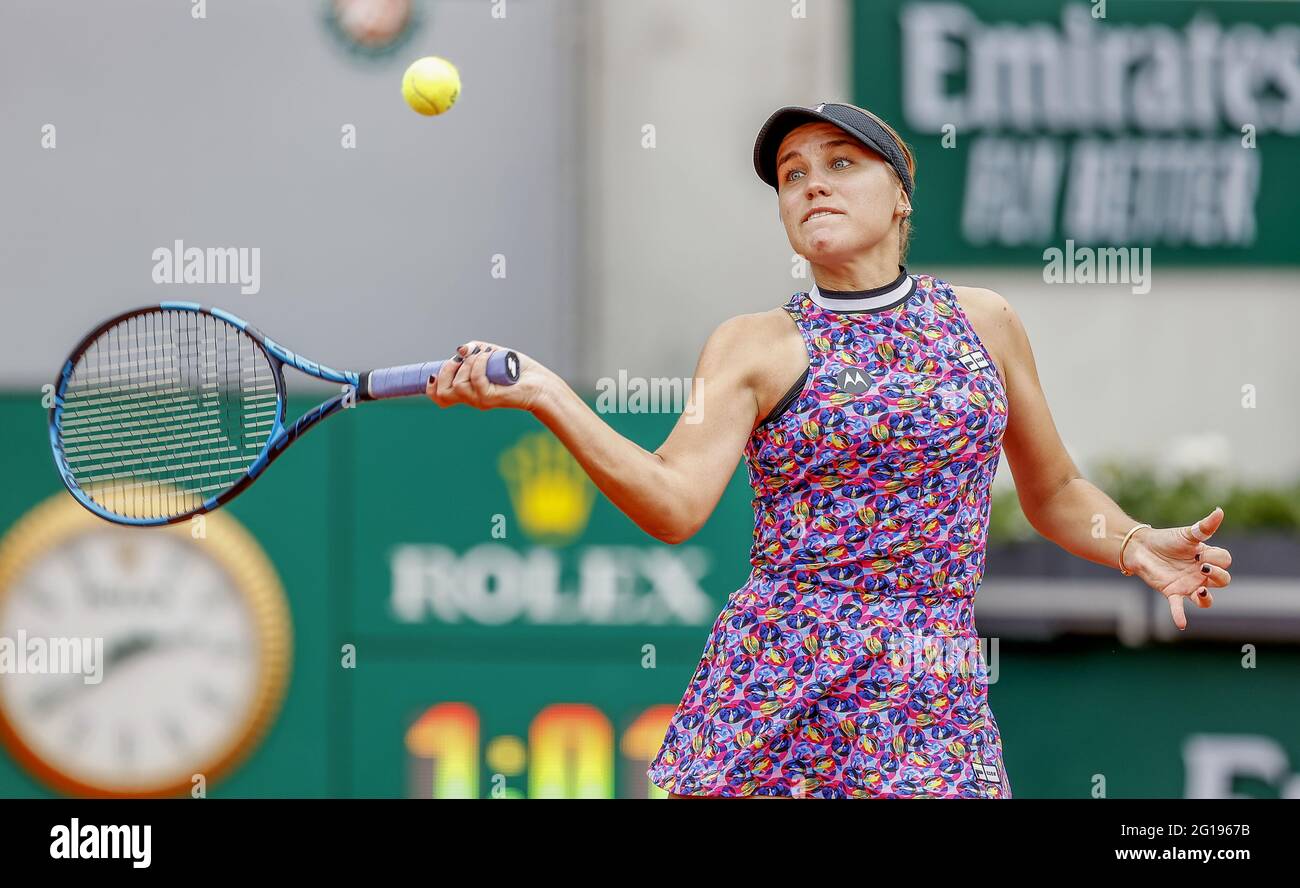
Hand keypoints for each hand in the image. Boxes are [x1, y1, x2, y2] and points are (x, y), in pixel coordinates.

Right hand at [425, 340, 550, 413]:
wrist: (540, 384)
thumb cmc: (518, 371)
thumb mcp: (492, 355)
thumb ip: (476, 350)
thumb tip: (460, 350)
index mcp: (468, 392)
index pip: (439, 397)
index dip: (430, 385)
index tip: (437, 370)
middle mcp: (472, 399)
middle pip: (442, 393)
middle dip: (446, 371)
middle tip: (461, 359)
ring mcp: (481, 400)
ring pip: (458, 385)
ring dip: (467, 364)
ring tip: (483, 355)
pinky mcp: (492, 399)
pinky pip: (476, 380)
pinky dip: (479, 363)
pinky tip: (489, 356)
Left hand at [1126, 507, 1231, 630]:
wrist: (1141, 547)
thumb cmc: (1166, 539)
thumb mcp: (1186, 533)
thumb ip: (1204, 526)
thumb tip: (1220, 511)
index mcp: (1207, 558)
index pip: (1225, 561)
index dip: (1217, 558)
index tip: (1201, 552)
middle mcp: (1201, 574)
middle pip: (1223, 580)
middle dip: (1217, 575)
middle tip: (1201, 566)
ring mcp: (1188, 585)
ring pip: (1207, 599)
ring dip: (1206, 598)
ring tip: (1200, 593)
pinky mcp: (1172, 592)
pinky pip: (1179, 607)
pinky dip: (1180, 615)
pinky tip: (1181, 624)